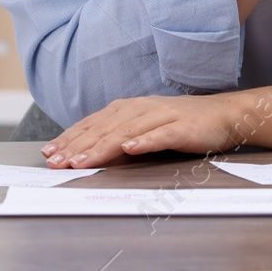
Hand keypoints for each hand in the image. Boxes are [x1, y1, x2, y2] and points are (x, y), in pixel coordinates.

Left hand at [40, 93, 245, 168]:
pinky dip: (145, 141)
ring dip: (102, 146)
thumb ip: (119, 137)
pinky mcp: (182, 127)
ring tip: (81, 161)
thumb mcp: (144, 128)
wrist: (223, 115)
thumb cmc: (181, 124)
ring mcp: (162, 116)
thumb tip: (85, 152)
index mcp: (129, 108)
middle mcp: (141, 108)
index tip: (48, 153)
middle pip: (104, 128)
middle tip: (56, 162)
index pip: (93, 123)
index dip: (69, 138)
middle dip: (77, 146)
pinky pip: (161, 135)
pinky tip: (130, 148)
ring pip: (126, 131)